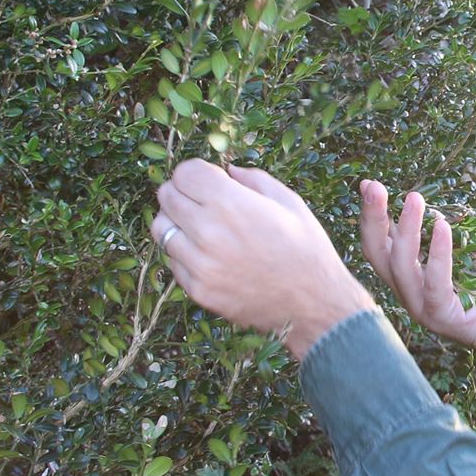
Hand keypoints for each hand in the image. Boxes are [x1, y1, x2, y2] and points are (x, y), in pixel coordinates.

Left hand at [150, 160, 375, 360]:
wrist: (314, 305)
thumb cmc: (306, 250)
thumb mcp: (290, 203)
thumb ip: (254, 179)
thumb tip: (228, 171)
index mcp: (231, 204)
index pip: (183, 173)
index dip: (195, 172)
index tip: (208, 180)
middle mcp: (208, 232)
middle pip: (167, 197)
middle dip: (182, 193)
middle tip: (202, 201)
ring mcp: (199, 264)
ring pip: (161, 229)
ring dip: (176, 223)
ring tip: (201, 228)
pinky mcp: (197, 289)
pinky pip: (173, 261)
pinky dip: (184, 254)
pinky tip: (209, 255)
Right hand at [357, 179, 475, 374]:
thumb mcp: (471, 248)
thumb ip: (450, 229)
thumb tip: (434, 202)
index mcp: (411, 276)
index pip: (380, 245)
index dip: (372, 216)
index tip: (368, 184)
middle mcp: (410, 293)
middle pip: (378, 255)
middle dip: (373, 219)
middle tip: (374, 187)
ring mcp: (423, 309)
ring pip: (401, 268)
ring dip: (405, 230)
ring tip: (414, 199)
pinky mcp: (444, 319)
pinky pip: (435, 284)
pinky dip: (438, 253)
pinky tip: (443, 226)